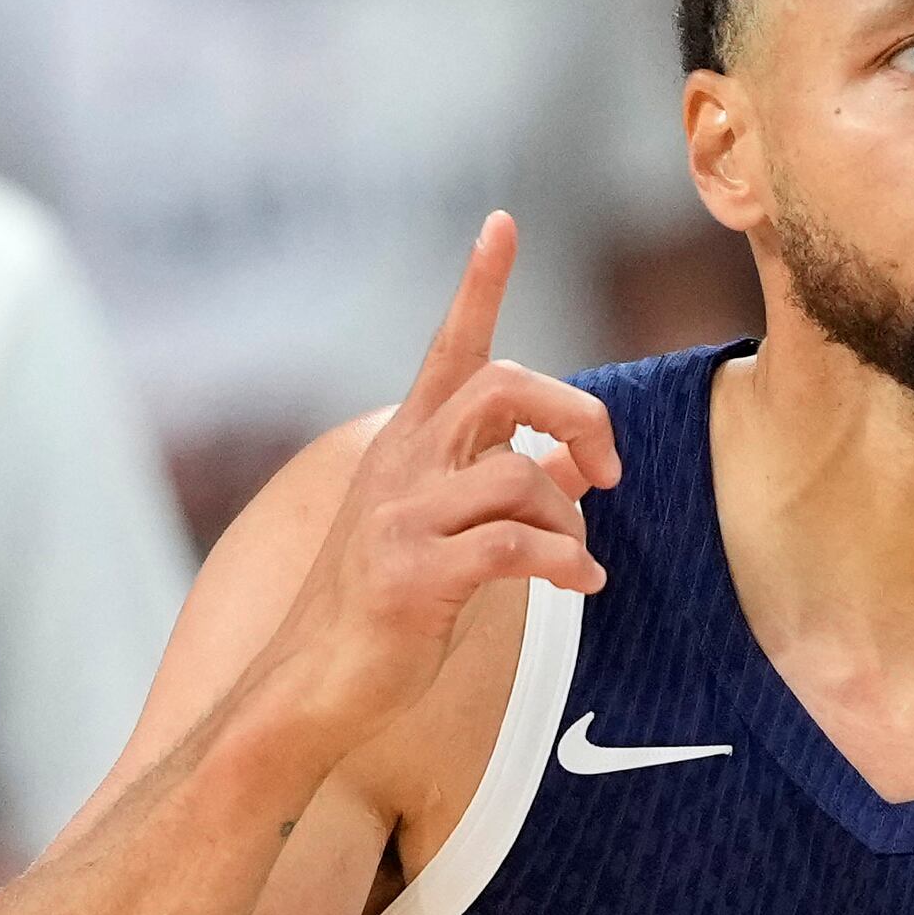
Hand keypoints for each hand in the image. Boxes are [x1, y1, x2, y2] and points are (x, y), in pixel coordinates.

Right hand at [241, 216, 618, 766]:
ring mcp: (401, 518)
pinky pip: (516, 545)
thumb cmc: (381, 614)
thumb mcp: (440, 534)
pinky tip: (579, 588)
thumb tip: (573, 462)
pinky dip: (566, 564)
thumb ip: (499, 488)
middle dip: (578, 416)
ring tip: (574, 562)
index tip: (502, 224)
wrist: (308, 690)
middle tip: (605, 473)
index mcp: (405, 447)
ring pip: (521, 474)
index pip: (449, 348)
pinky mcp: (413, 574)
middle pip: (505, 386)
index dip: (478, 284)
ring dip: (572, 520)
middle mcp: (400, 465)